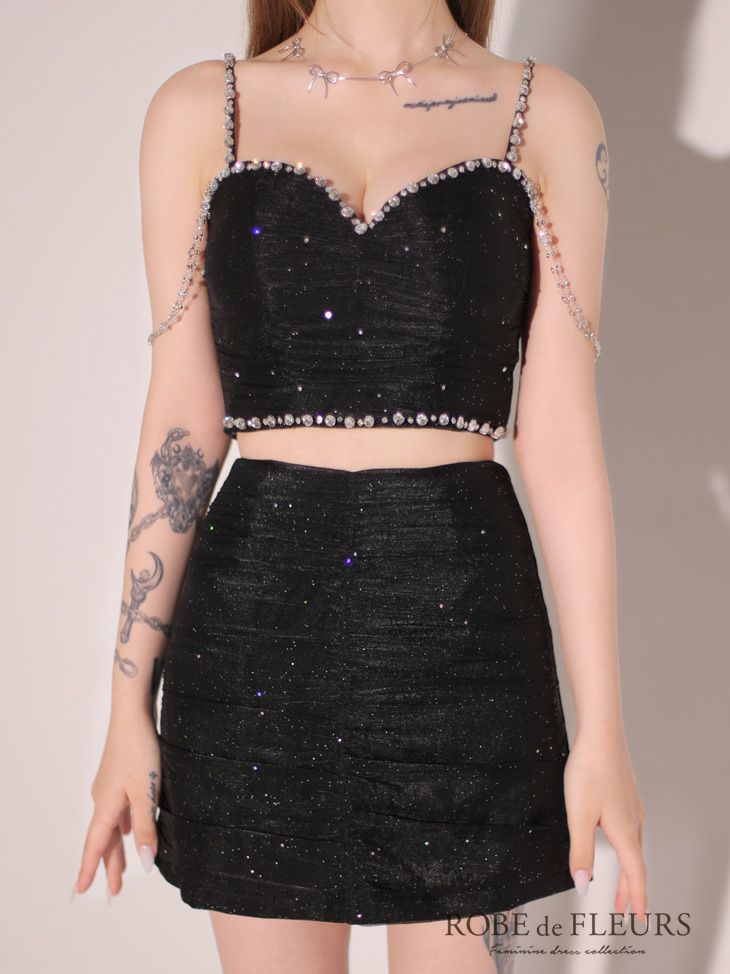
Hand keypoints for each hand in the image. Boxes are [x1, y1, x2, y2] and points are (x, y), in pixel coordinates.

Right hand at [72, 713, 160, 899]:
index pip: (96, 846)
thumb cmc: (139, 750)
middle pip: (104, 839)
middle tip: (114, 890)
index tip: (81, 890)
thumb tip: (144, 863)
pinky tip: (129, 829)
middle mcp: (103, 799)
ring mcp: (110, 787)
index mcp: (107, 806)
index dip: (90, 869)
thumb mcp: (146, 792)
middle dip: (109, 865)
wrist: (132, 715)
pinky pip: (119, 810)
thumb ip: (145, 828)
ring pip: (112, 825)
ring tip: (123, 867)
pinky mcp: (120, 776)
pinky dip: (123, 825)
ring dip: (117, 846)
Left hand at [564, 729, 646, 920]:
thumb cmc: (589, 771)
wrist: (601, 734)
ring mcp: (632, 807)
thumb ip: (581, 852)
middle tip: (623, 910)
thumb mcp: (578, 815)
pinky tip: (616, 842)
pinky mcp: (626, 795)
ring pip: (633, 846)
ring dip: (627, 869)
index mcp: (625, 831)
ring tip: (619, 884)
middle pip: (635, 863)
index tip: (637, 918)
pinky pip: (630, 831)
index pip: (635, 874)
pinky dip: (625, 848)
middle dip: (629, 889)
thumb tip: (583, 885)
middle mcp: (634, 821)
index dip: (635, 898)